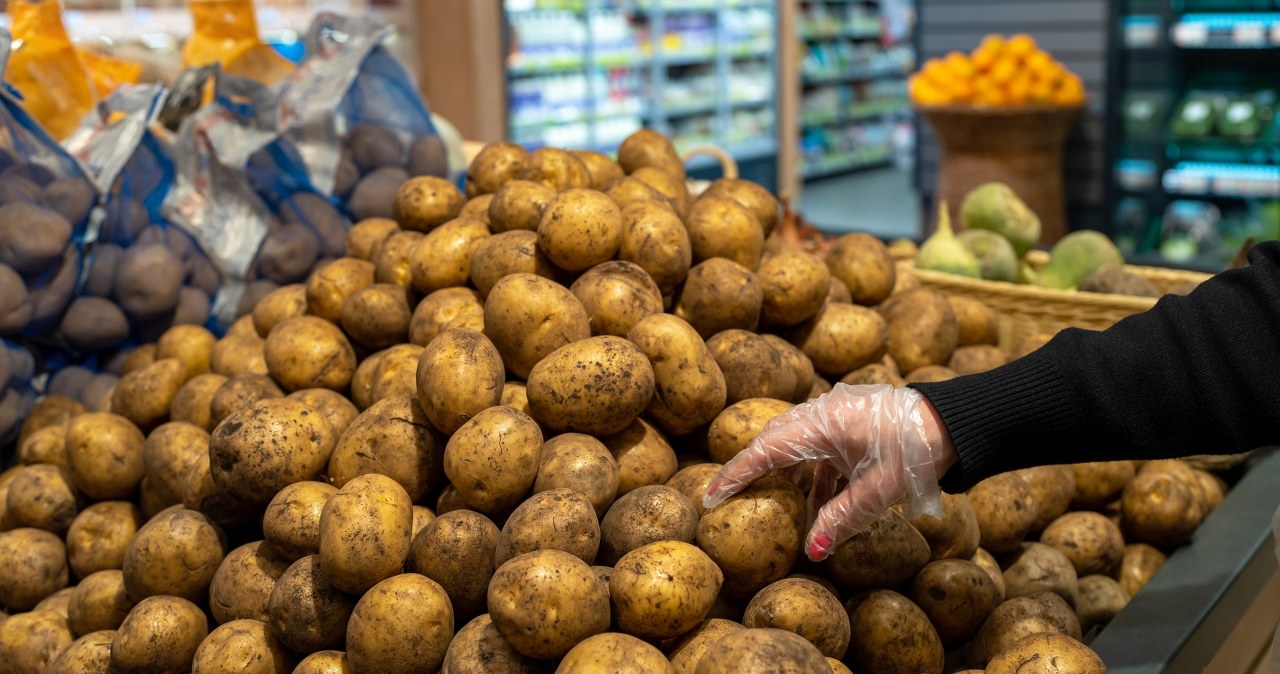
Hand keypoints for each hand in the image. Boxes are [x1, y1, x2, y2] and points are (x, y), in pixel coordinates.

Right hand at [703, 384, 957, 561]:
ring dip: (784, 472)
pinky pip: (819, 446)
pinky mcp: (852, 423)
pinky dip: (812, 473)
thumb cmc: (917, 452)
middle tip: (728, 497)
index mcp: (821, 424)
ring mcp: (837, 415)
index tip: (710, 496)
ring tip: (773, 505)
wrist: (955, 424)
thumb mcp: (878, 491)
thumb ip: (841, 519)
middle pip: (773, 440)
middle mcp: (823, 414)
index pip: (764, 451)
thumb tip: (813, 551)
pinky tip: (818, 503)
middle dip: (751, 469)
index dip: (735, 475)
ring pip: (796, 442)